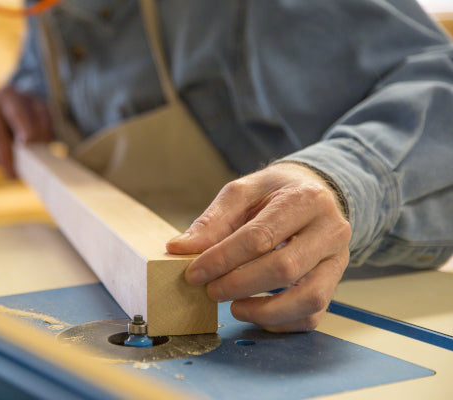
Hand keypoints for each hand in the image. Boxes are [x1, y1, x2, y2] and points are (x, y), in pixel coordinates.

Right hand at [0, 86, 53, 177]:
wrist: (16, 108)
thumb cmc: (32, 113)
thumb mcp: (43, 113)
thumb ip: (43, 124)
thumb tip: (34, 141)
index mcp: (8, 94)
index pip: (15, 113)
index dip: (22, 127)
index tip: (28, 142)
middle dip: (5, 152)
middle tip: (14, 172)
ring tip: (12, 173)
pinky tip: (5, 166)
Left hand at [167, 162, 350, 331]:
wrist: (317, 193)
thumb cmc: (275, 192)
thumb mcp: (243, 192)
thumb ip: (212, 220)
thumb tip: (179, 248)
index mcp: (305, 199)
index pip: (260, 236)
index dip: (222, 259)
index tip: (193, 273)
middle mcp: (330, 230)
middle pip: (284, 268)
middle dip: (239, 284)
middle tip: (211, 291)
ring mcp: (338, 259)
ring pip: (308, 298)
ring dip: (264, 311)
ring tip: (234, 307)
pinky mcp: (335, 281)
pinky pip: (313, 314)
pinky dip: (281, 322)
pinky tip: (255, 311)